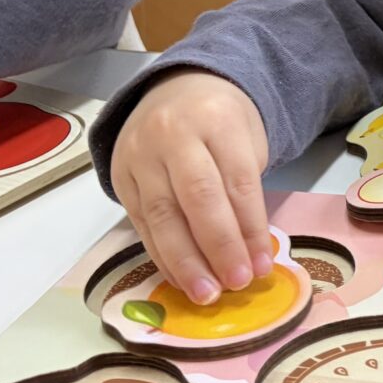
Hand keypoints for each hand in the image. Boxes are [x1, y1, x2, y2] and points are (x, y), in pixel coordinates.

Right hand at [109, 69, 271, 304]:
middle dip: (219, 247)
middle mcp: (174, 134)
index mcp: (216, 120)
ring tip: (206, 294)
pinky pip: (140, 221)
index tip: (263, 266)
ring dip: (185, 261)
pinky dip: (161, 255)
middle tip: (236, 283)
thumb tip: (251, 253)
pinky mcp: (119, 174)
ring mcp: (140, 154)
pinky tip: (180, 278)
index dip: (251, 228)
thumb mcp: (246, 140)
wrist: (177, 88)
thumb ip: (245, 188)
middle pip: (198, 198)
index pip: (238, 181)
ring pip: (162, 214)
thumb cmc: (222, 122)